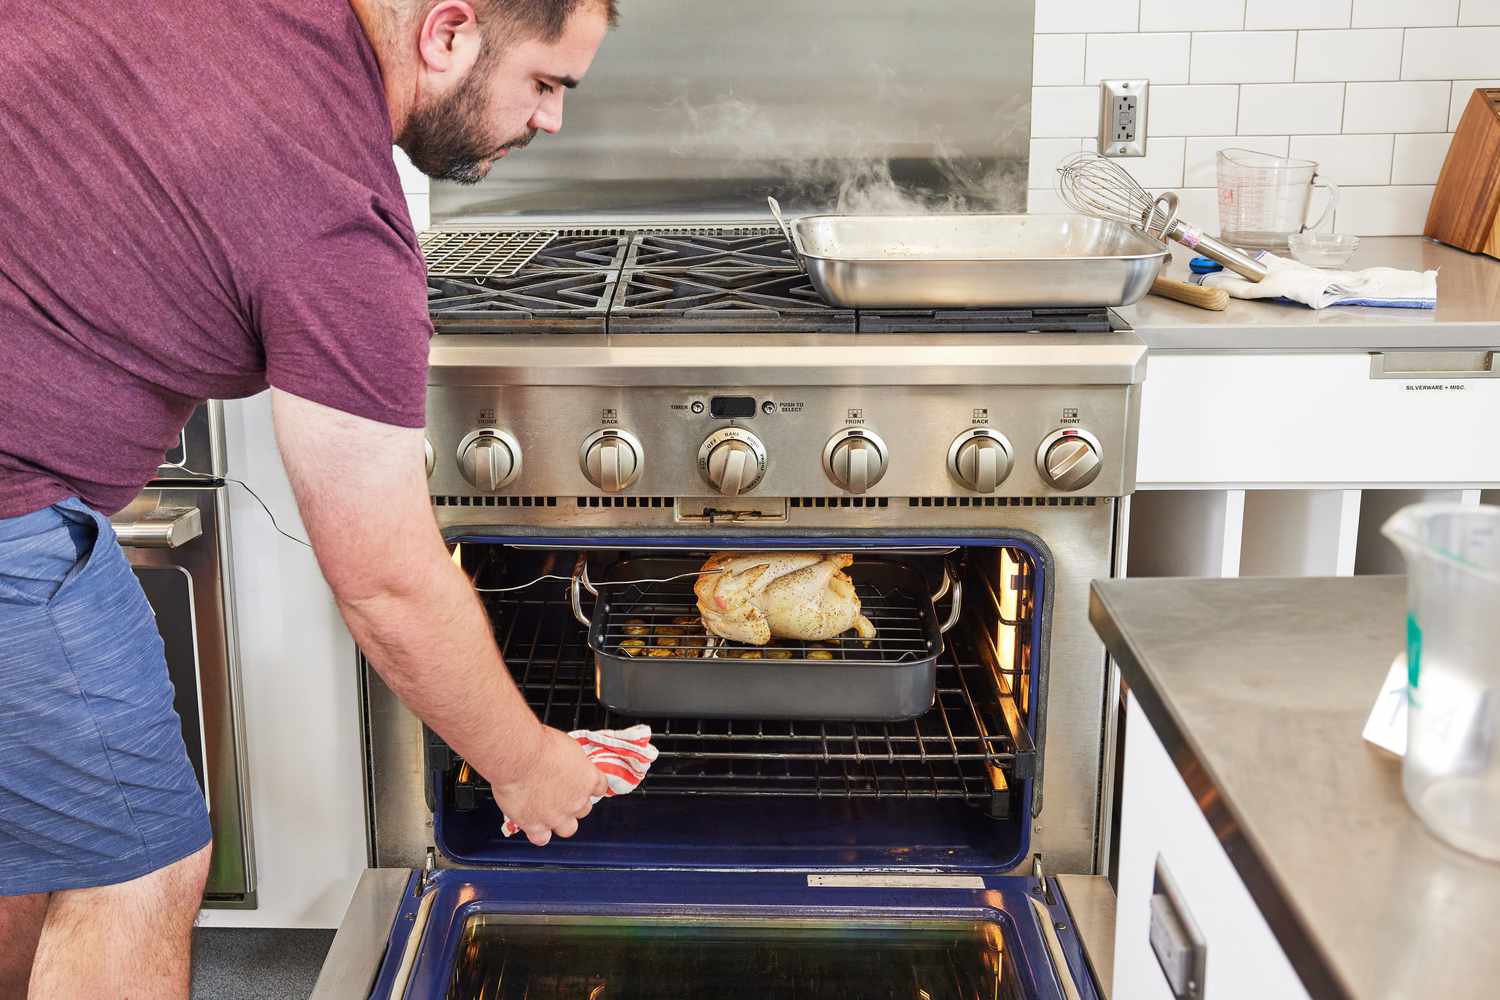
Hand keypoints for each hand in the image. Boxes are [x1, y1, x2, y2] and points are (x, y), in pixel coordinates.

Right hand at [489, 725, 608, 845]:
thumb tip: (566, 762)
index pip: (600, 788)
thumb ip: (570, 761)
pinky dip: (538, 833)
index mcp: (588, 778)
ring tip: (547, 811)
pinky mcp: (536, 825)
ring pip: (568, 829)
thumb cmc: (539, 744)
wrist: (519, 755)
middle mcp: (577, 801)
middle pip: (584, 809)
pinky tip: (533, 824)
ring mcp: (557, 816)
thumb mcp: (566, 746)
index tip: (582, 784)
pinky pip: (542, 839)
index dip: (588, 786)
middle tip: (560, 794)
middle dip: (574, 803)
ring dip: (560, 821)